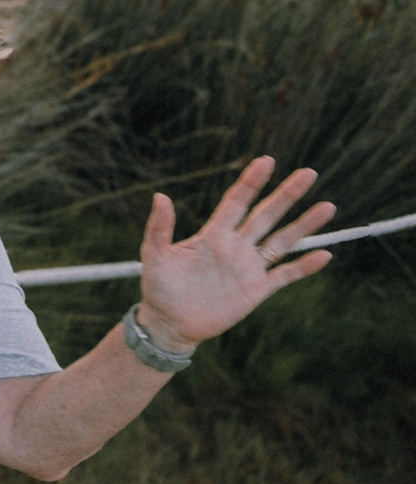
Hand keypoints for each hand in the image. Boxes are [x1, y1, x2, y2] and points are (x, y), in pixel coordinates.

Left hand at [136, 156, 335, 353]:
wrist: (170, 323)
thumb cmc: (158, 287)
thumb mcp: (155, 255)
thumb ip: (159, 227)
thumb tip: (160, 196)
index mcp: (212, 234)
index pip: (237, 202)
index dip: (252, 182)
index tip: (267, 161)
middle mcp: (235, 246)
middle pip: (266, 215)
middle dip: (287, 194)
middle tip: (309, 173)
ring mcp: (249, 267)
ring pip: (283, 241)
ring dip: (304, 225)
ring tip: (328, 207)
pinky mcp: (257, 290)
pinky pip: (285, 275)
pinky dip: (305, 266)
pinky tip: (324, 255)